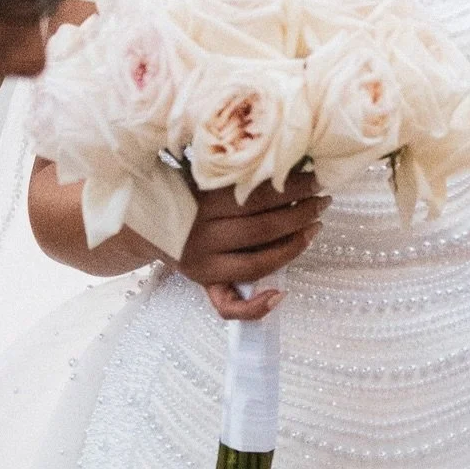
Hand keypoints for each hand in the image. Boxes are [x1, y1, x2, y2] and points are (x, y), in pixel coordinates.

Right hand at [178, 170, 328, 321]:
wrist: (146, 224)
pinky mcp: (204, 283)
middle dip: (302, 214)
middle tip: (323, 201)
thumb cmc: (185, 193)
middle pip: (264, 228)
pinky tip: (280, 294)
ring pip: (257, 264)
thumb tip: (285, 161)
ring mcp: (204, 263)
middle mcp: (204, 234)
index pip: (260, 194)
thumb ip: (234, 173)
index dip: (295, 188)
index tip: (317, 179)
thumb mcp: (203, 174)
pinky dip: (256, 307)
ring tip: (314, 228)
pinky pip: (229, 305)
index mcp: (205, 200)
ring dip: (293, 248)